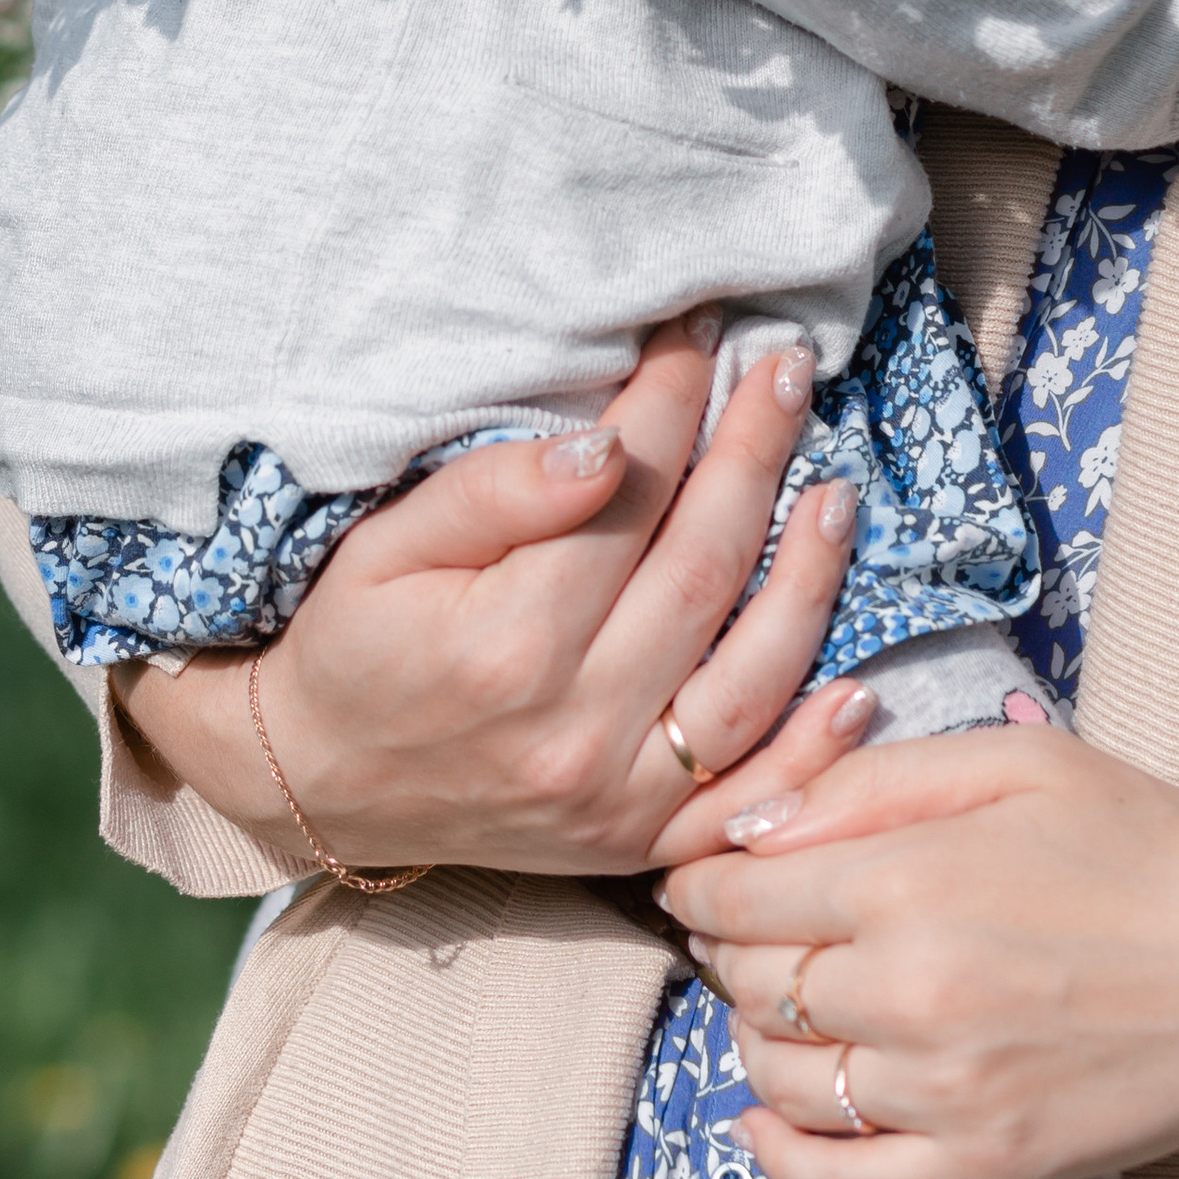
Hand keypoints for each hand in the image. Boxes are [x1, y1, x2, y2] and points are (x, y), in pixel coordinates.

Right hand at [115, 313, 871, 881]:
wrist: (317, 784)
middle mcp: (578, 727)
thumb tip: (608, 446)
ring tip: (838, 487)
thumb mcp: (389, 547)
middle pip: (703, 566)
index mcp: (511, 642)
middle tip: (786, 368)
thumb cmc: (353, 642)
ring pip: (753, 674)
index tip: (698, 332)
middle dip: (753, 452)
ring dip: (811, 575)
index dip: (672, 400)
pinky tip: (861, 680)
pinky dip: (815, 747)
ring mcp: (617, 798)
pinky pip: (749, 799)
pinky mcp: (638, 846)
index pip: (628, 495)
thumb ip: (499, 491)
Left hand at [656, 729, 1178, 1178]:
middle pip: (747, 982)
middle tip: (750, 930)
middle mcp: (909, 993)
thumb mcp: (1011, 759)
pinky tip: (762, 1124)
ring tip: (781, 1004)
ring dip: (753, 1037)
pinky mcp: (981, 1166)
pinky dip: (780, 1157)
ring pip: (778, 1076)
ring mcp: (944, 1092)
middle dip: (729, 950)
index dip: (701, 882)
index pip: (737, 894)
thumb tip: (751, 827)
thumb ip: (870, 779)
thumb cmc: (1142, 840)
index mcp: (907, 880)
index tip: (700, 877)